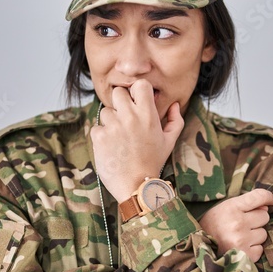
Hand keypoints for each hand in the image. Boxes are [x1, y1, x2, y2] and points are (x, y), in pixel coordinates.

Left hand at [90, 79, 182, 200]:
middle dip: (120, 104)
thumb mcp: (169, 141)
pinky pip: (97, 128)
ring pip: (106, 111)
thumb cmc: (153, 163)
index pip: (139, 85)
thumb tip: (175, 105)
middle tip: (125, 119)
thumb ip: (175, 120)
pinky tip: (111, 148)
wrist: (136, 186)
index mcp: (148, 115)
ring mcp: (113, 126)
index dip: (137, 92)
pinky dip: (102, 136)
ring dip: (110, 122)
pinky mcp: (100, 137)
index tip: (137, 102)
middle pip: (118, 93)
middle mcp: (130, 117)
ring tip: (119, 138)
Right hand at [199, 188, 272, 261]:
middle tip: (241, 225)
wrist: (198, 249)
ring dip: (255, 235)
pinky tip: (240, 247)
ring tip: (239, 237)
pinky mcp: (245, 255)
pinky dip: (252, 249)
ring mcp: (242, 240)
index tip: (271, 200)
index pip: (258, 197)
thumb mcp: (225, 208)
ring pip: (263, 233)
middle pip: (264, 216)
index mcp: (231, 207)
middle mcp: (237, 223)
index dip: (268, 197)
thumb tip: (267, 206)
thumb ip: (246, 204)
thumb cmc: (213, 225)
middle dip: (256, 220)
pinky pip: (260, 248)